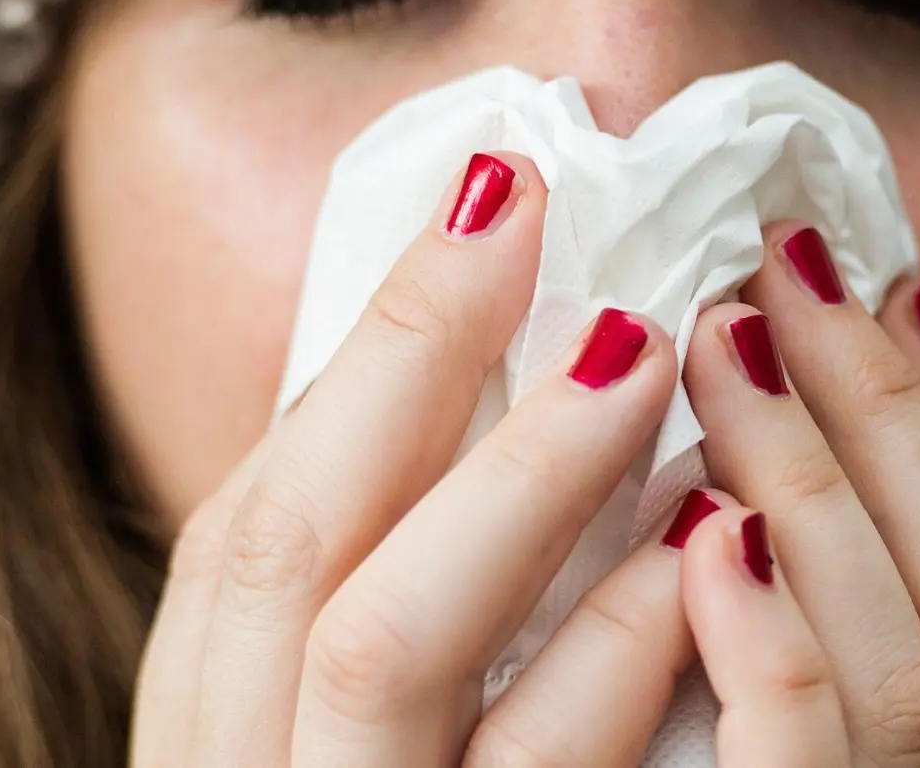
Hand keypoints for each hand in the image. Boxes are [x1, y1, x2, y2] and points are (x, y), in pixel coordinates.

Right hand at [131, 152, 699, 766]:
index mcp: (218, 724)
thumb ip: (394, 593)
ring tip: (635, 345)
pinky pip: (531, 767)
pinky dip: (615, 646)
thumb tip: (475, 395)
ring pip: (383, 640)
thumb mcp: (357, 733)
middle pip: (288, 542)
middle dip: (408, 353)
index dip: (360, 356)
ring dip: (520, 474)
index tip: (477, 213)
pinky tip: (702, 537)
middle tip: (531, 207)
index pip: (250, 520)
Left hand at [674, 222, 919, 766]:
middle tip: (785, 257)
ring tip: (723, 336)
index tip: (897, 282)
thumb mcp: (860, 730)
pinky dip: (771, 643)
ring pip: (898, 662)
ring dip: (811, 480)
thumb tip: (767, 464)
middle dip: (882, 404)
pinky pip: (803, 759)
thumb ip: (852, 619)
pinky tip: (711, 533)